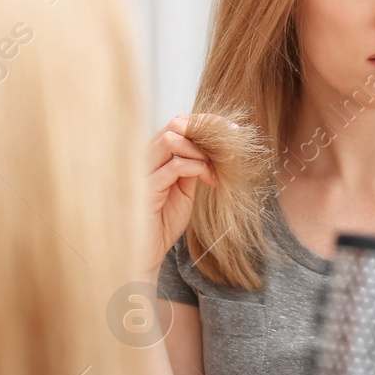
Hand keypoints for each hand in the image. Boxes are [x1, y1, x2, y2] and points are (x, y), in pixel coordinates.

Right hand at [144, 113, 231, 273]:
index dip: (206, 122)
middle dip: (207, 129)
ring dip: (200, 151)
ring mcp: (143, 171)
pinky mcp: (147, 189)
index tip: (232, 130)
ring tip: (215, 169)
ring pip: (171, 139)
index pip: (177, 123)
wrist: (147, 252)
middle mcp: (144, 158)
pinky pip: (175, 166)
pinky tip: (209, 181)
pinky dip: (197, 168)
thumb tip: (210, 150)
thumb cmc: (163, 222)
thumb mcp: (183, 189)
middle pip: (174, 124)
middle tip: (230, 144)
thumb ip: (191, 166)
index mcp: (154, 156)